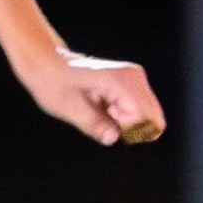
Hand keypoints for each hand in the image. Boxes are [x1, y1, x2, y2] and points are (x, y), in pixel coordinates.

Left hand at [20, 46, 165, 148]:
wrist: (50, 64)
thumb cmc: (55, 84)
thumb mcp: (68, 108)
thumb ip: (93, 124)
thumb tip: (113, 138)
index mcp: (119, 80)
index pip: (142, 118)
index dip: (126, 130)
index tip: (105, 122)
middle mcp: (134, 76)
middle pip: (152, 118)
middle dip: (131, 128)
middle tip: (104, 117)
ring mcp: (137, 77)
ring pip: (150, 116)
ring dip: (129, 123)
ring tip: (104, 110)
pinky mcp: (135, 82)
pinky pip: (142, 110)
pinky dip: (126, 116)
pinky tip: (106, 107)